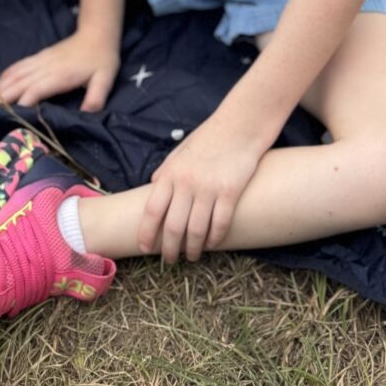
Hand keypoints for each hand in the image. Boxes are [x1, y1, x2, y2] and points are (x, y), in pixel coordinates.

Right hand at [0, 30, 119, 113]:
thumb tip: (86, 114)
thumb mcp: (105, 79)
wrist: (96, 34)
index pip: (36, 90)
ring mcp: (40, 60)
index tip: (11, 115)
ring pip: (16, 74)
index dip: (23, 102)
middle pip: (19, 82)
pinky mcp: (39, 57)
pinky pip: (18, 66)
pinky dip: (6, 75)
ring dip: (0, 86)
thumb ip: (96, 97)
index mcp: (60, 75)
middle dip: (3, 96)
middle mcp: (46, 67)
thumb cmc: (101, 59)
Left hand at [139, 113, 260, 264]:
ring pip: (196, 230)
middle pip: (172, 226)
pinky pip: (220, 224)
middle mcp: (186, 183)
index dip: (145, 233)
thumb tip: (152, 185)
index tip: (144, 247)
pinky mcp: (230, 191)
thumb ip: (166, 170)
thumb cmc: (209, 137)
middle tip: (169, 261)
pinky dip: (215, 238)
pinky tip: (213, 244)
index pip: (151, 210)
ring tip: (192, 256)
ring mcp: (208, 188)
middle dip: (169, 249)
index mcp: (170, 173)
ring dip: (193, 249)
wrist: (240, 124)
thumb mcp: (180, 150)